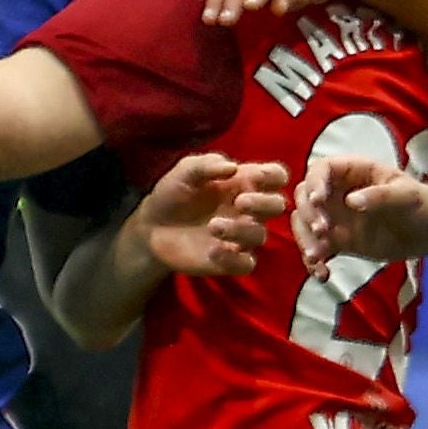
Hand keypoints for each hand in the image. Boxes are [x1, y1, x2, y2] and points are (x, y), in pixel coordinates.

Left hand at [136, 152, 289, 278]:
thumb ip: (207, 164)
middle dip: (263, 203)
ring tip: (213, 226)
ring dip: (240, 230)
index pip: (276, 177)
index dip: (274, 175)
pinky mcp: (230, 261)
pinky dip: (234, 259)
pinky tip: (214, 251)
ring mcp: (241, 236)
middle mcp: (248, 210)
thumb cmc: (173, 193)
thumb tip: (233, 168)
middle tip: (240, 201)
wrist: (151, 226)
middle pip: (276, 206)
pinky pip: (246, 264)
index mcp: (244, 183)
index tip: (257, 176)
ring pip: (259, 235)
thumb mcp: (185, 170)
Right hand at [296, 152, 427, 264]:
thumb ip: (380, 196)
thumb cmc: (421, 203)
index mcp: (353, 172)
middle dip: (308, 213)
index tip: (318, 200)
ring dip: (305, 240)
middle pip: (305, 196)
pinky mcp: (338, 241)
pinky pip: (318, 249)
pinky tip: (323, 274)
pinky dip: (315, 261)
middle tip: (321, 231)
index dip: (315, 182)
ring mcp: (335, 217)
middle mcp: (337, 192)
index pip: (322, 169)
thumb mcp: (406, 196)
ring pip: (305, 224)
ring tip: (316, 258)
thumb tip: (350, 202)